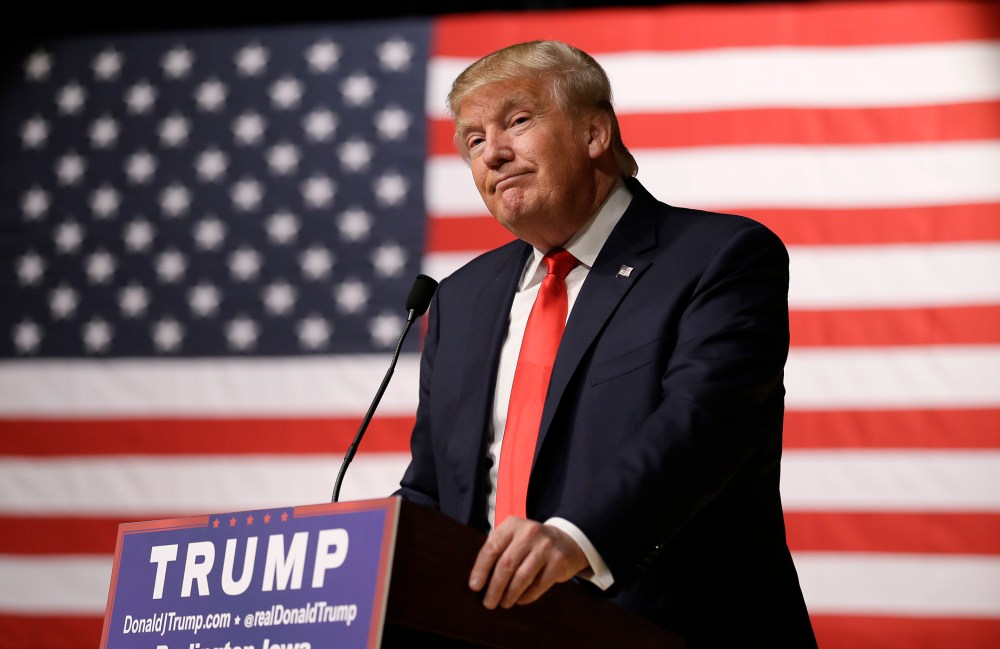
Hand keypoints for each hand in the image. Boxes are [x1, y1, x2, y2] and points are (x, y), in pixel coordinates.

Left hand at [468, 516, 588, 608]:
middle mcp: (530, 532)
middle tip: (488, 602)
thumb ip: (498, 551)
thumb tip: (477, 580)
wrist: (564, 542)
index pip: (492, 547)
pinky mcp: (558, 561)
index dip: (481, 569)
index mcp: (513, 524)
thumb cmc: (530, 544)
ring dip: (510, 594)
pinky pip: (538, 585)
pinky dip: (527, 596)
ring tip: (504, 603)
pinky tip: (520, 600)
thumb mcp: (514, 537)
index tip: (474, 586)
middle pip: (506, 564)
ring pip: (522, 577)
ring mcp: (546, 546)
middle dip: (495, 587)